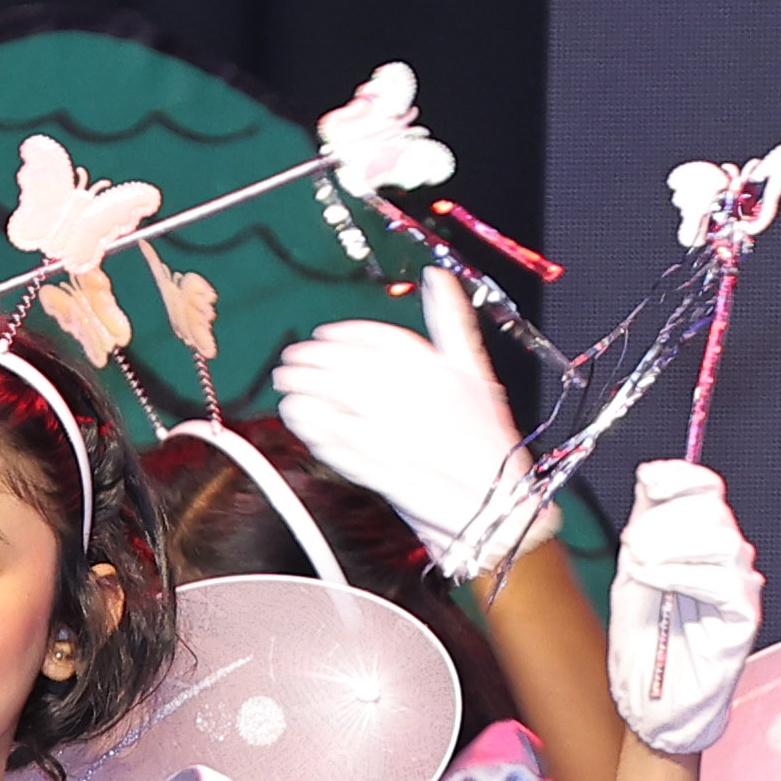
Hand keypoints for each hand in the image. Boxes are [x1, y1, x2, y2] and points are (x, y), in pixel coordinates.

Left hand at [270, 271, 546, 580]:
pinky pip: (331, 439)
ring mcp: (392, 432)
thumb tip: (436, 276)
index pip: (376, 338)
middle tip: (290, 360)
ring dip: (302, 388)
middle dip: (311, 360)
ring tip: (286, 384)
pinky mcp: (376, 467)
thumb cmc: (487, 438)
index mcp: (437, 368)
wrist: (493, 503)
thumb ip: (452, 322)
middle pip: (346, 365)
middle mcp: (412, 396)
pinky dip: (307, 424)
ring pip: (333, 400)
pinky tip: (295, 415)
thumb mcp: (476, 372)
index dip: (343, 334)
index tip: (322, 335)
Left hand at [606, 461, 762, 757]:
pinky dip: (681, 573)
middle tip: (634, 545)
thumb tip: (651, 475)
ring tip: (639, 567)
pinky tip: (655, 581)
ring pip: (719, 539)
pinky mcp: (743, 616)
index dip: (680, 477)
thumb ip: (645, 523)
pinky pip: (722, 580)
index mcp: (701, 543)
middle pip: (710, 510)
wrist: (651, 703)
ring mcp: (740, 586)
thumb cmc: (643, 644)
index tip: (651, 478)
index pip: (705, 489)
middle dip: (665, 520)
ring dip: (670, 545)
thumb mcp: (631, 571)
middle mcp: (727, 560)